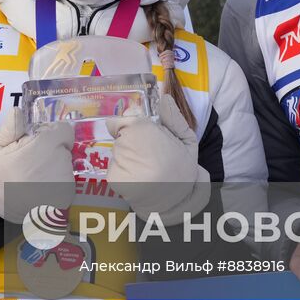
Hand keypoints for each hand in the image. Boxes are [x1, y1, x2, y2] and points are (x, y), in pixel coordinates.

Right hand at [0, 108, 73, 221]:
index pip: (64, 131)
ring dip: (55, 166)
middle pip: (65, 148)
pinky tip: (40, 186)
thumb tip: (17, 111)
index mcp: (43, 145)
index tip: (38, 142)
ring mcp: (64, 181)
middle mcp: (58, 163)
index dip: (51, 134)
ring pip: (67, 164)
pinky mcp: (66, 195)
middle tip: (32, 159)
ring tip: (34, 174)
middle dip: (52, 150)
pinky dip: (57, 181)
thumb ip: (11, 127)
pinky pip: (67, 180)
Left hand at [106, 93, 210, 222]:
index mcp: (146, 134)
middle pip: (120, 135)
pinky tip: (139, 176)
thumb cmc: (182, 167)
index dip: (132, 126)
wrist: (177, 201)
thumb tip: (164, 98)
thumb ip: (173, 118)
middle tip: (150, 152)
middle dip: (132, 140)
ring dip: (128, 155)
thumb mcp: (186, 140)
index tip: (144, 133)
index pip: (121, 120)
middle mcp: (128, 149)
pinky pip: (113, 166)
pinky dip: (123, 169)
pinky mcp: (114, 180)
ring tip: (147, 166)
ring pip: (116, 150)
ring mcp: (119, 165)